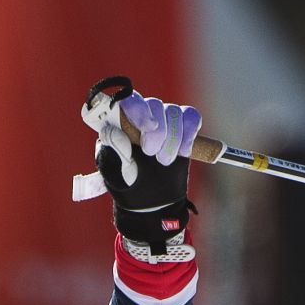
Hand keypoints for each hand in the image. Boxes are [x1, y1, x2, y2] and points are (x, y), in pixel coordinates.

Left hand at [76, 76, 200, 261]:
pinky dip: (190, 132)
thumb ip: (114, 153)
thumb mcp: (115, 175)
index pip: (127, 102)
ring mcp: (162, 121)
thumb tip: (113, 132)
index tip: (147, 126)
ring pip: (174, 112)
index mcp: (119, 125)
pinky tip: (184, 151)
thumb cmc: (128, 187)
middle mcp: (140, 118)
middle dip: (159, 131)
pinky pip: (190, 116)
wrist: (151, 203)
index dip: (138, 108)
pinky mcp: (181, 127)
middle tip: (153, 155)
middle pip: (154, 105)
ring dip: (174, 138)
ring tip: (165, 161)